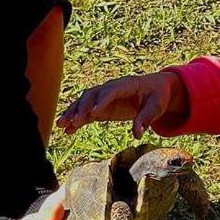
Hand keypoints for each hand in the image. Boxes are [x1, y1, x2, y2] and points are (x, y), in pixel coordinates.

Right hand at [57, 71, 188, 138]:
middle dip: (82, 107)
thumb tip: (137, 134)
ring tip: (61, 125)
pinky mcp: (102, 107)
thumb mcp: (157, 107)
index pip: (111, 91)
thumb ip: (146, 119)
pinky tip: (66, 130)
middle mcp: (111, 88)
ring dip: (72, 112)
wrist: (156, 89)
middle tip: (75, 122)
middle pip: (92, 94)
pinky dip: (76, 119)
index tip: (94, 114)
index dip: (102, 101)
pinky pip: (86, 112)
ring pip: (84, 102)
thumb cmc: (158, 96)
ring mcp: (104, 97)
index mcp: (127, 84)